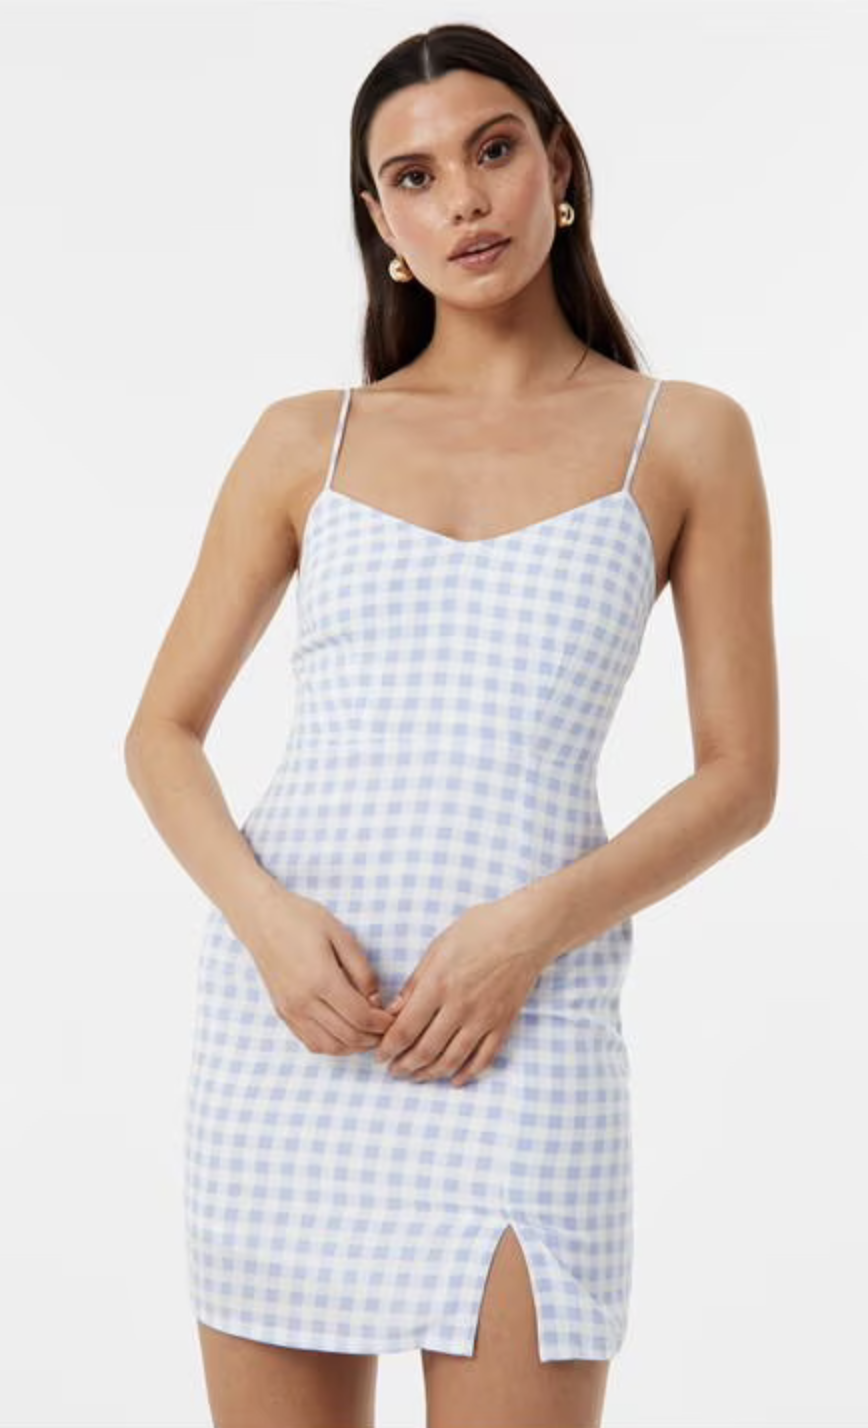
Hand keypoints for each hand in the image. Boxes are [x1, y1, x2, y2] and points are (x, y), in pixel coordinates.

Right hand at [237, 881, 396, 1055]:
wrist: (261, 919)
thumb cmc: (302, 919)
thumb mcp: (340, 935)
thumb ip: (362, 969)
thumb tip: (376, 1000)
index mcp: (321, 980)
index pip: (360, 1017)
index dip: (382, 1024)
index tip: (394, 1018)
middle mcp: (303, 1002)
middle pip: (348, 1036)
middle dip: (373, 1038)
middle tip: (387, 1030)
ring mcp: (291, 1010)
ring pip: (329, 1047)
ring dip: (354, 1047)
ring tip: (370, 1035)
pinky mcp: (283, 1013)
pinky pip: (311, 1043)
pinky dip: (333, 1046)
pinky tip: (346, 1035)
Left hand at [374, 896, 545, 1086]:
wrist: (526, 931)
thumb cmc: (480, 930)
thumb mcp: (438, 947)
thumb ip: (415, 982)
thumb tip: (393, 1011)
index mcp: (438, 985)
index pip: (405, 1029)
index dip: (388, 1048)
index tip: (380, 1056)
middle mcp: (459, 1007)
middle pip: (425, 1050)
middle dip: (405, 1066)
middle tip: (394, 1071)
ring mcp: (483, 1018)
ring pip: (452, 1060)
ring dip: (430, 1074)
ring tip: (417, 1076)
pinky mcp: (503, 1024)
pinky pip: (484, 1058)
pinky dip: (467, 1074)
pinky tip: (455, 1080)